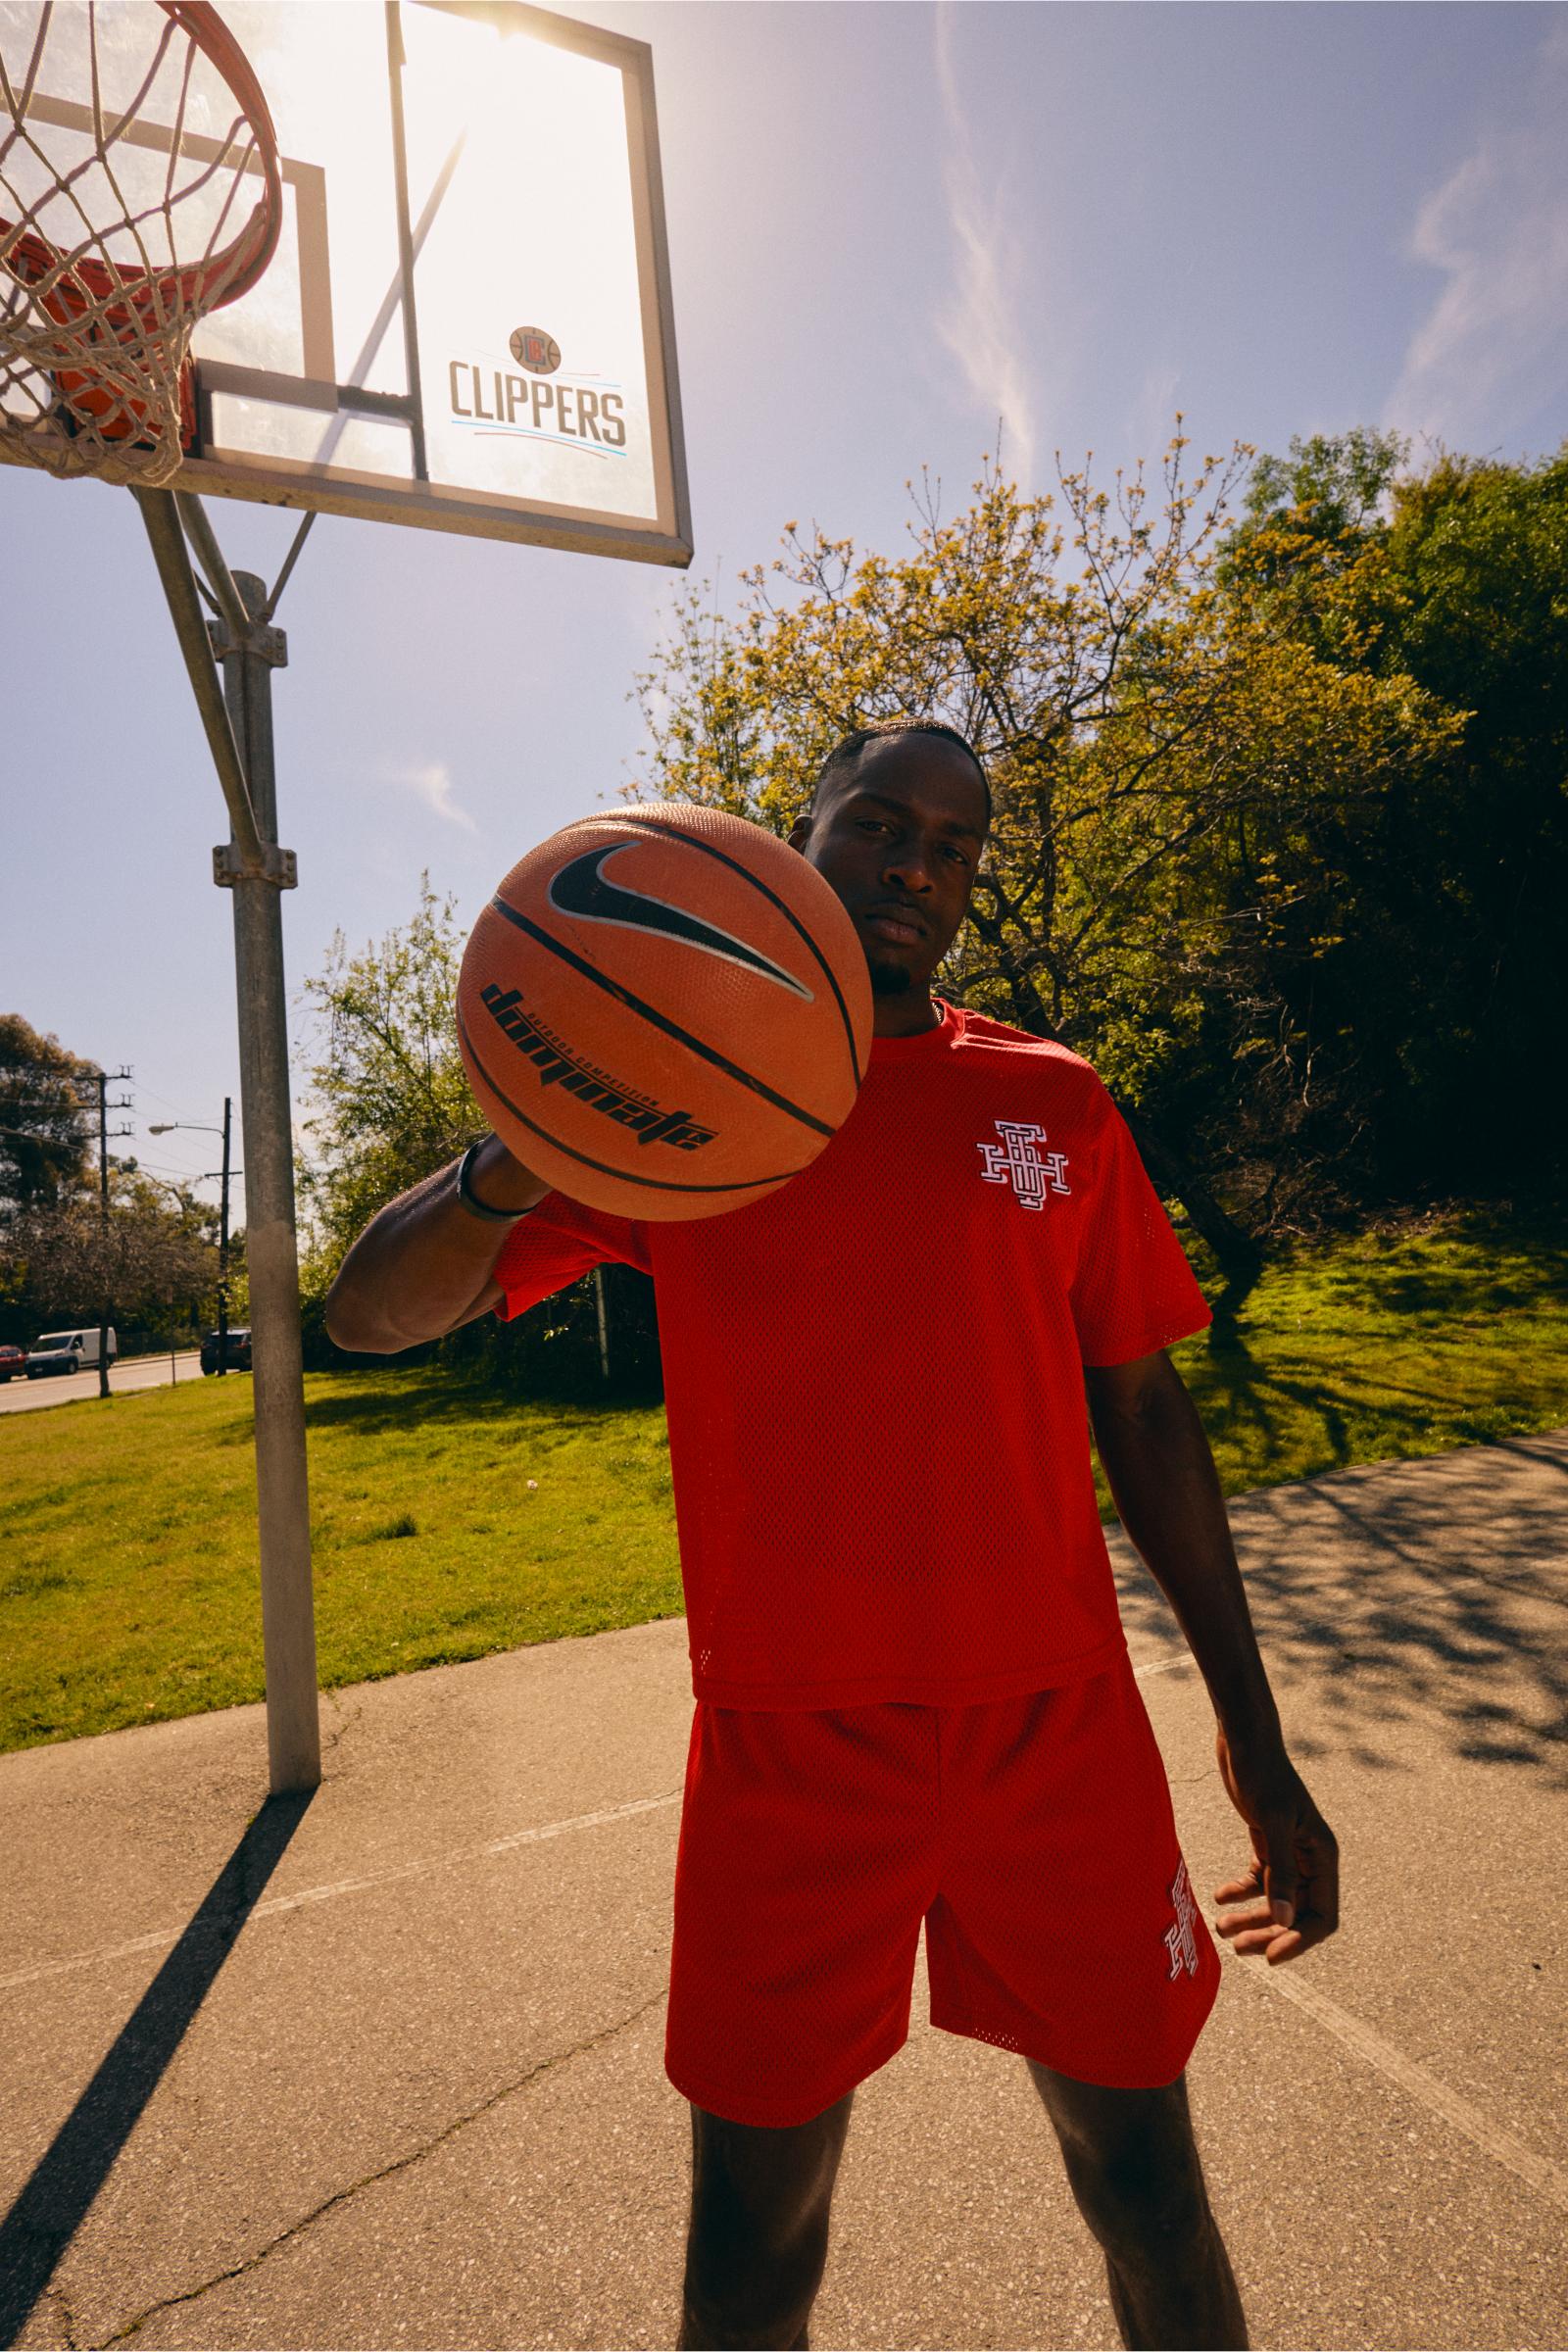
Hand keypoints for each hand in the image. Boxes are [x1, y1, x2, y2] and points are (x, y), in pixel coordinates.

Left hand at [1212, 1726, 1339, 1964]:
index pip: (1322, 1916)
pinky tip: (1219, 1896)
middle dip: (1269, 1933)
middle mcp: (1310, 1857)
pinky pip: (1258, 1880)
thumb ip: (1278, 1869)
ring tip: (1222, 1929)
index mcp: (1322, 1855)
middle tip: (1238, 1948)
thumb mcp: (1272, 1820)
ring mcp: (1288, 1851)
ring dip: (1251, 1917)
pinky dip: (1240, 1892)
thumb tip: (1284, 1920)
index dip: (1300, 1941)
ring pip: (1275, 1900)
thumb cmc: (1262, 1771)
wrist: (1243, 1738)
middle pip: (1296, 1914)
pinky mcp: (1266, 1842)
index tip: (1272, 1957)